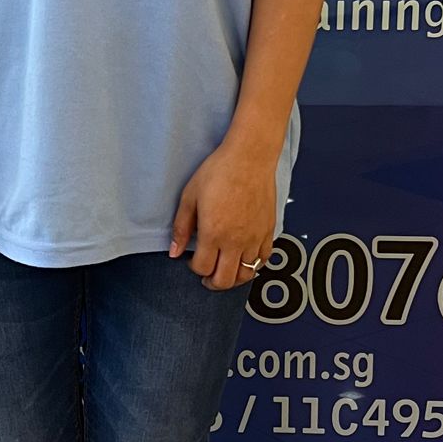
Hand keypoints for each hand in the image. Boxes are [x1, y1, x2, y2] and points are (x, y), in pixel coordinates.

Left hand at [170, 140, 276, 291]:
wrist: (249, 158)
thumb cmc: (219, 172)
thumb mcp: (190, 197)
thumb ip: (181, 227)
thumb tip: (174, 252)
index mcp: (213, 233)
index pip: (202, 268)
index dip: (194, 269)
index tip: (192, 261)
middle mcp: (235, 241)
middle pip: (225, 280)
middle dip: (213, 283)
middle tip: (207, 278)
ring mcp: (254, 238)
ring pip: (246, 274)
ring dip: (234, 277)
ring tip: (226, 270)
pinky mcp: (268, 231)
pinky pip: (264, 259)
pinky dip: (254, 264)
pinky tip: (245, 257)